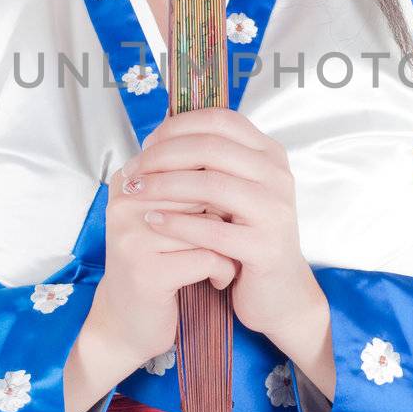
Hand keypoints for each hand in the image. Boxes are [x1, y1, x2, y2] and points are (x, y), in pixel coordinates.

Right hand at [96, 153, 237, 369]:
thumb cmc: (156, 263)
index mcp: (127, 182)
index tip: (219, 214)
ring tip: (223, 258)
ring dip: (227, 245)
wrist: (128, 322)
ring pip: (207, 225)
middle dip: (225, 216)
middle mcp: (124, 204)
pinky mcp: (146, 272)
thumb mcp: (167, 217)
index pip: (190, 164)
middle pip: (200, 192)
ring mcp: (132, 238)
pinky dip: (223, 271)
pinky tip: (217, 280)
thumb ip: (188, 185)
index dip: (217, 190)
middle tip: (229, 237)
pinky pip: (207, 258)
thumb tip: (233, 155)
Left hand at [117, 105, 324, 350]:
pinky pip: (213, 229)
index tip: (147, 143)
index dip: (177, 127)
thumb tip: (157, 135)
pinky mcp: (265, 247)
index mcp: (269, 155)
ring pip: (211, 184)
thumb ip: (208, 163)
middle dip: (163, 155)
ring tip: (136, 193)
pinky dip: (177, 223)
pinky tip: (153, 221)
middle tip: (134, 169)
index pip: (219, 120)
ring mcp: (274, 211)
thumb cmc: (246, 236)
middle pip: (211, 147)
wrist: (278, 291)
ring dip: (164, 186)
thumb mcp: (232, 191)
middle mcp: (277, 176)